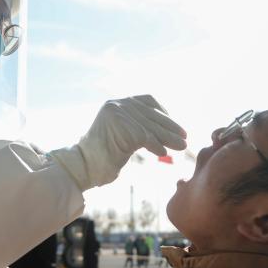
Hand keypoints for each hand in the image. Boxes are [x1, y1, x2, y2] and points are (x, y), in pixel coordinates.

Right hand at [49, 95, 186, 189]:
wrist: (82, 166)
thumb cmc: (102, 156)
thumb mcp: (122, 135)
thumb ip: (137, 126)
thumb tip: (165, 130)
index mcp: (116, 103)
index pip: (147, 101)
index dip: (164, 113)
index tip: (174, 126)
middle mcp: (116, 104)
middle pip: (151, 115)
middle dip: (170, 127)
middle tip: (184, 137)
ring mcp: (118, 114)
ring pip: (150, 126)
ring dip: (168, 137)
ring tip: (181, 146)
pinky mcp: (121, 126)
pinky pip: (145, 136)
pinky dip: (156, 145)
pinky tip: (163, 153)